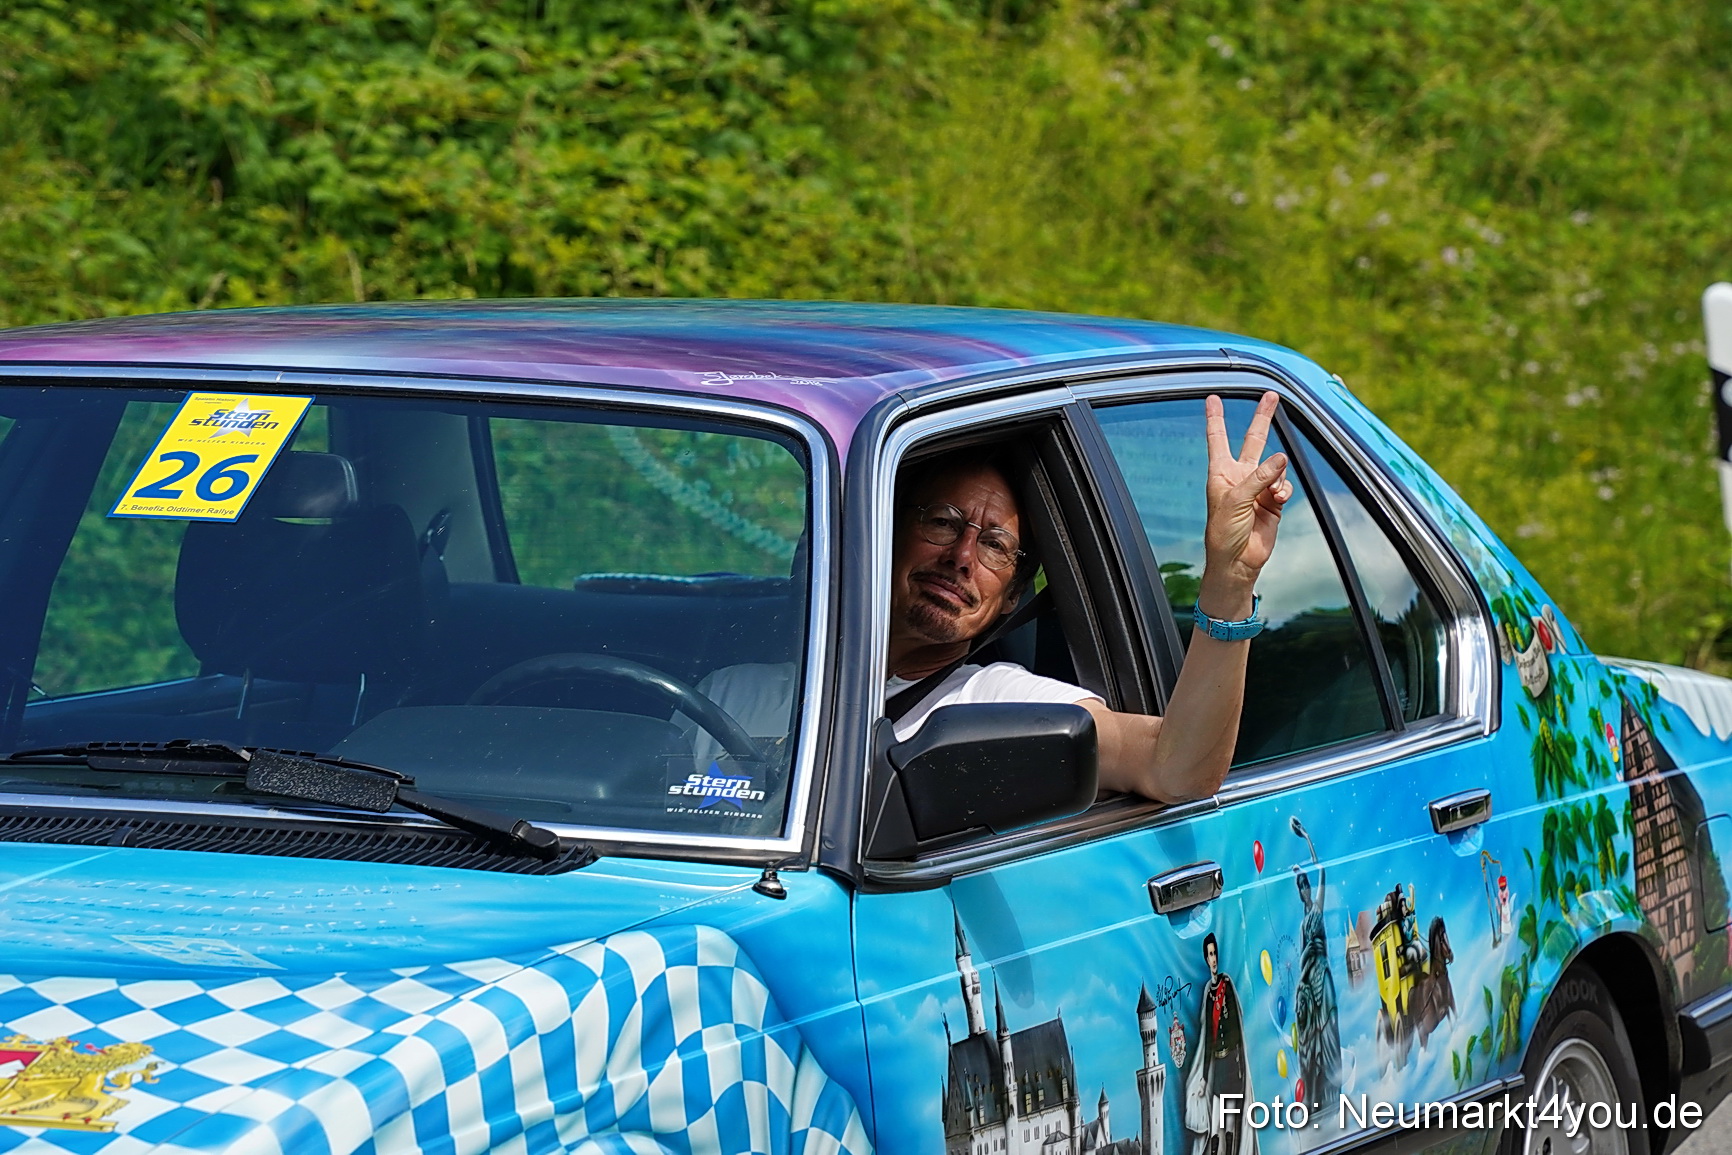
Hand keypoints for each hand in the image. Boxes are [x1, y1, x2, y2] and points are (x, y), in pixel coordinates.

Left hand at [1202, 392, 1291, 599]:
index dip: (1216, 418)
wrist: (1238, 560)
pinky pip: (1284, 485)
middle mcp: (1240, 476)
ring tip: (1272, 492)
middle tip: (1271, 395)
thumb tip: (1281, 457)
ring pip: (1276, 466)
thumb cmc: (1224, 532)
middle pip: (1253, 440)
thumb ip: (1259, 477)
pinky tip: (1278, 499)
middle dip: (1263, 417)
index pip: (1218, 439)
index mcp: (1221, 472)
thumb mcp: (1236, 500)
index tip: (1212, 398)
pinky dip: (1284, 490)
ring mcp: (1258, 487)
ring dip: (1277, 475)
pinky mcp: (1273, 501)